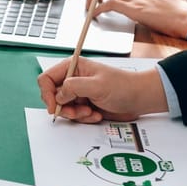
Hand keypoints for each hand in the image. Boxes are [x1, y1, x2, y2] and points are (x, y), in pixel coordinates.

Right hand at [38, 57, 167, 122]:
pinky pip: (73, 115)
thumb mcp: (97, 85)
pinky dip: (83, 118)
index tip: (54, 107)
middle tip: (78, 111)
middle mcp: (72, 79)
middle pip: (52, 96)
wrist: (139, 99)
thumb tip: (57, 96)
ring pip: (62, 108)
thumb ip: (73, 88)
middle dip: (64, 107)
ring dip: (76, 114)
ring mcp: (77, 93)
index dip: (47, 94)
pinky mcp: (83, 105)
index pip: (47, 79)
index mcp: (73, 67)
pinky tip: (96, 114)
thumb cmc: (124, 86)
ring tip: (91, 112)